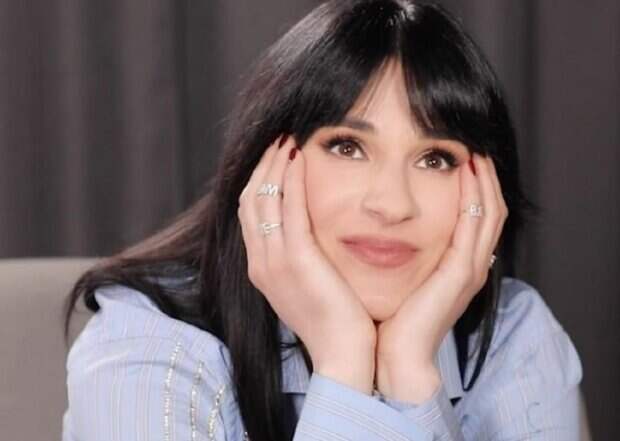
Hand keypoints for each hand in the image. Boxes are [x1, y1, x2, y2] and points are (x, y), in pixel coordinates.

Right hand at [237, 134, 375, 390]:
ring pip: (263, 198)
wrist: (343, 356)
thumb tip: (309, 235)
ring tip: (288, 138)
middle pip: (249, 200)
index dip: (260, 181)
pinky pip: (289, 209)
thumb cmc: (335, 322)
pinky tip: (301, 157)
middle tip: (278, 139)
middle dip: (262, 166)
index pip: (251, 213)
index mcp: (261, 268)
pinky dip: (291, 179)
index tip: (275, 157)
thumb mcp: (308, 287)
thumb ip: (300, 260)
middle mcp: (259, 262)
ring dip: (274, 164)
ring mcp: (273, 261)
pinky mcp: (296, 260)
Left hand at [374, 153, 507, 400]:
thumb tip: (382, 226)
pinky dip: (474, 197)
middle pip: (492, 210)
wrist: (395, 355)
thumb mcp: (402, 278)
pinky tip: (465, 174)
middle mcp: (472, 266)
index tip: (462, 158)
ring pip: (490, 213)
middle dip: (485, 177)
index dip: (476, 187)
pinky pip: (474, 226)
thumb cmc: (392, 318)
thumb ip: (405, 253)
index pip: (478, 218)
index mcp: (459, 267)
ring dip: (484, 181)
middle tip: (473, 147)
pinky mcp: (461, 274)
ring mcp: (471, 270)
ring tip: (473, 151)